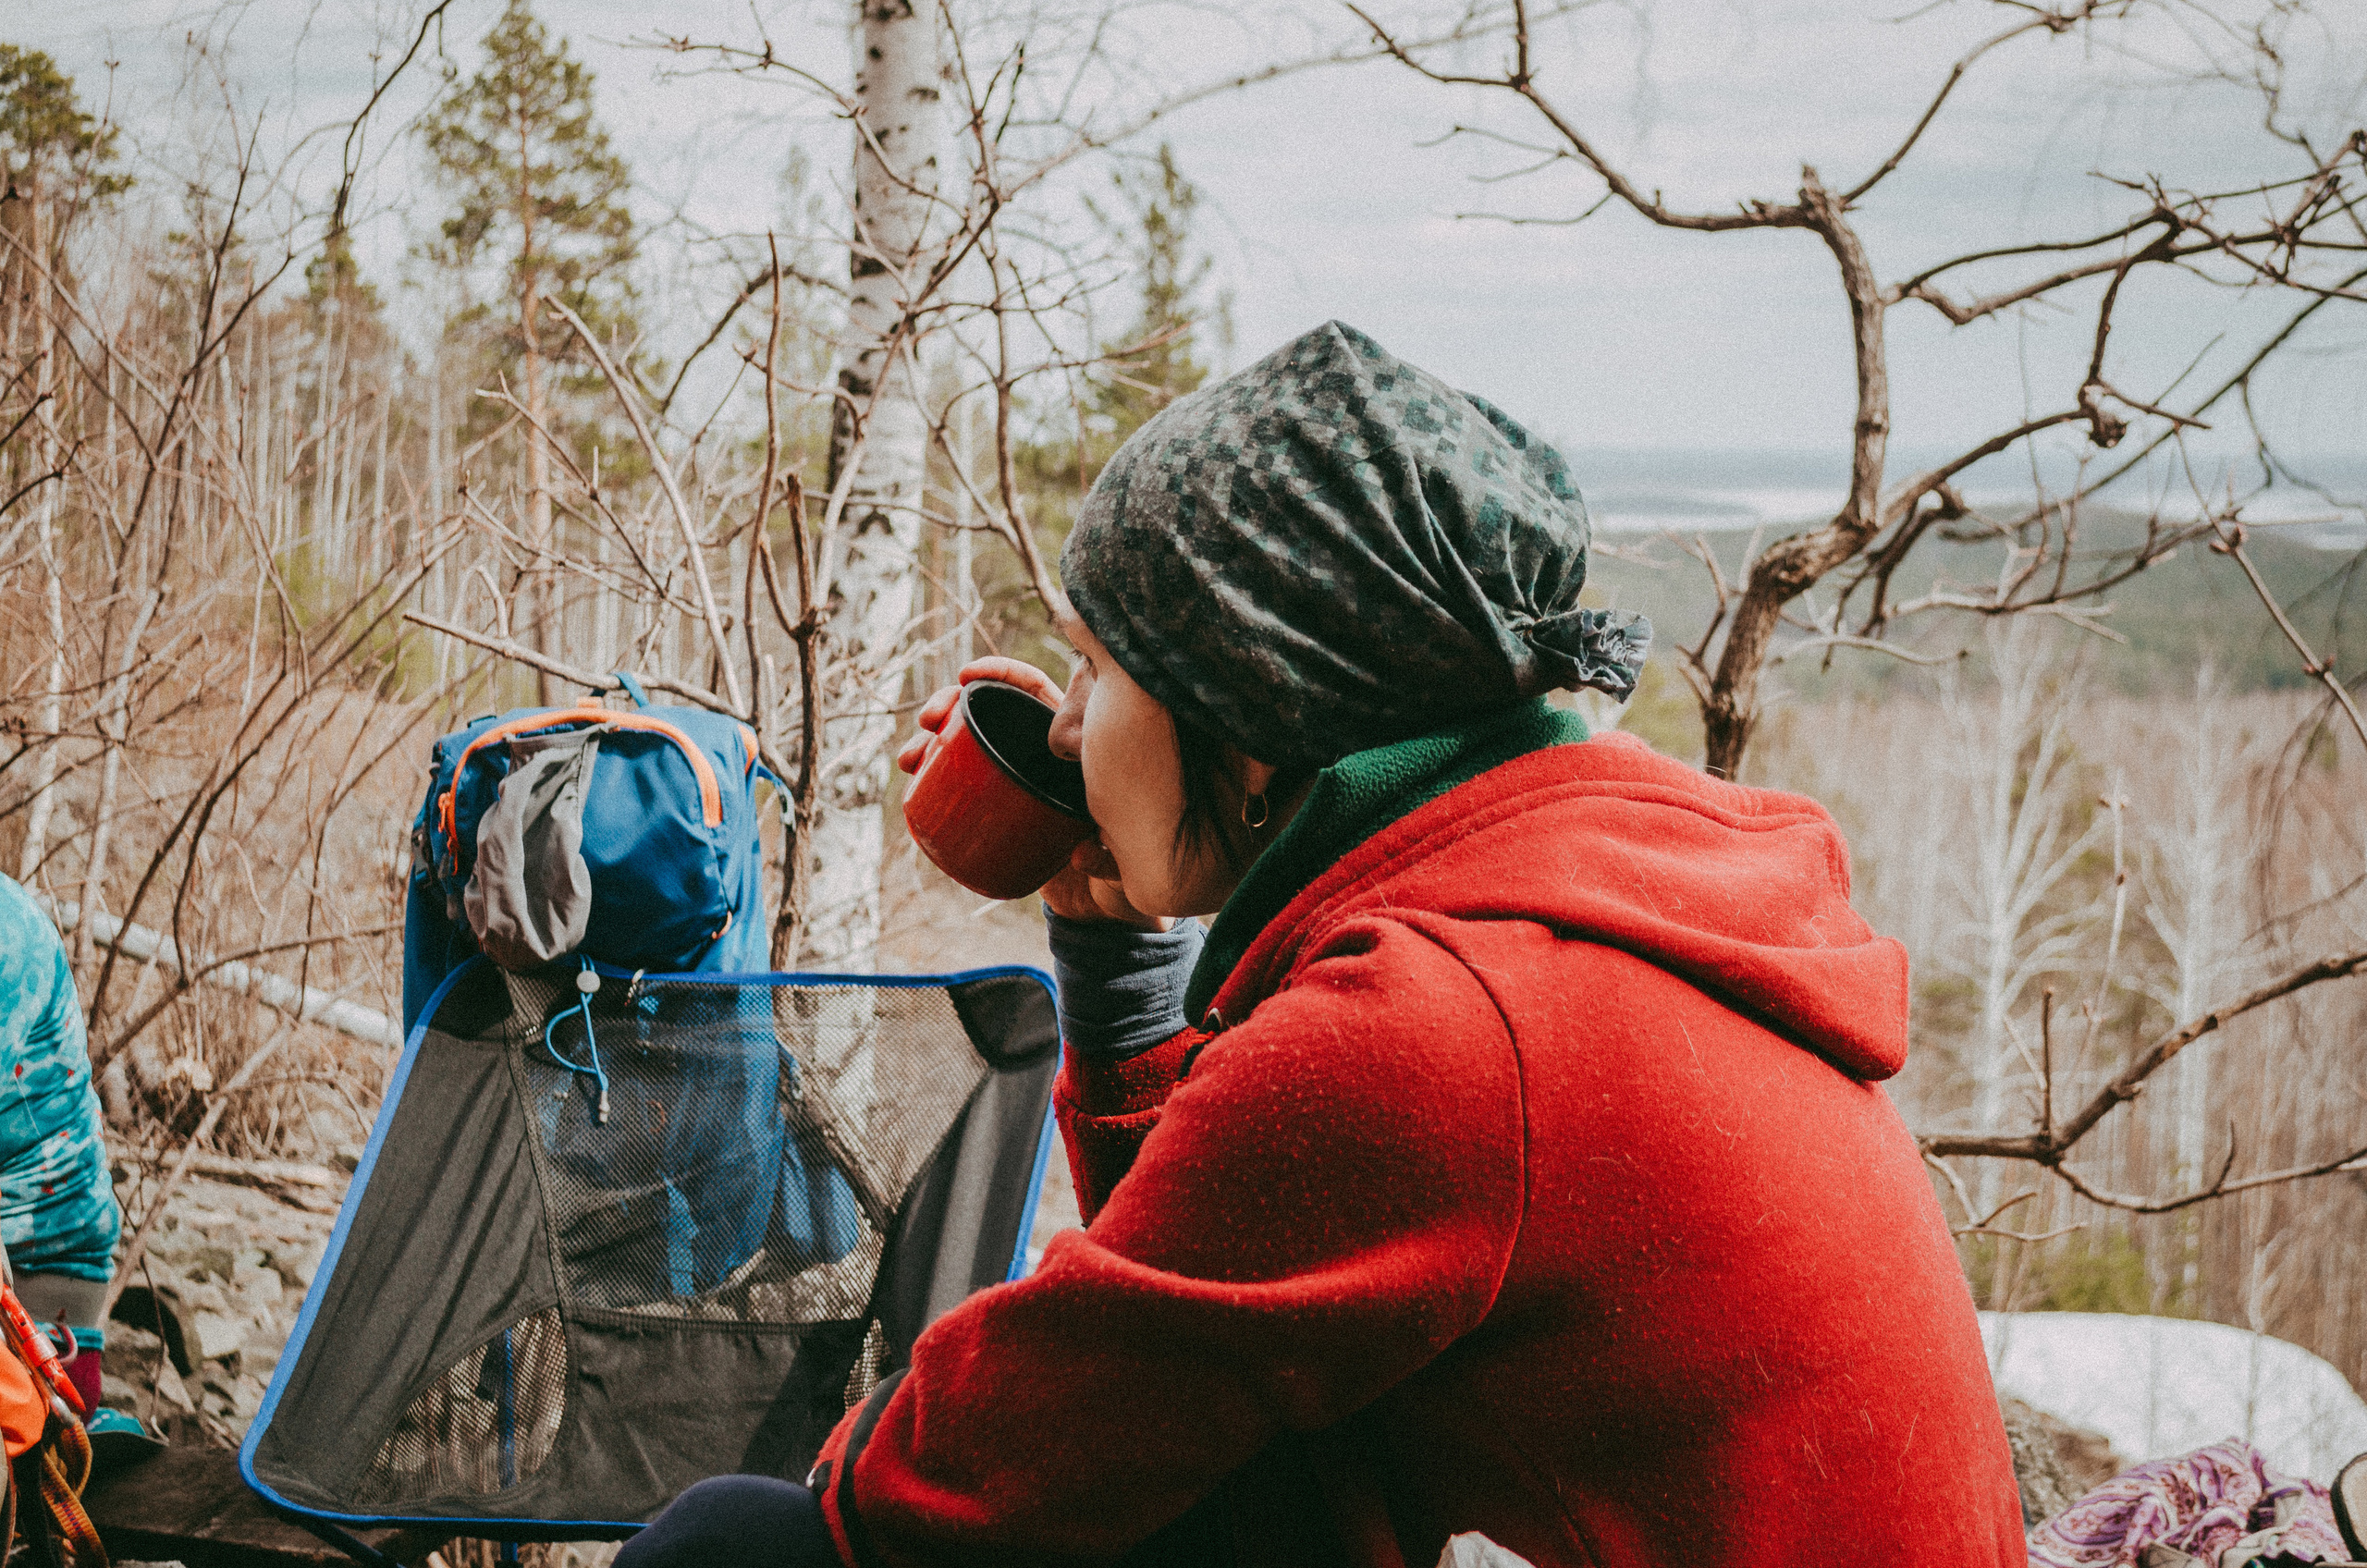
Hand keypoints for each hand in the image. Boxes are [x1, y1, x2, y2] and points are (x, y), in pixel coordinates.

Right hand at [898, 659, 1167, 931]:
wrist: (1104, 902)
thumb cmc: (1126, 865)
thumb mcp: (1127, 855)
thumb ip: (1112, 857)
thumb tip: (1081, 855)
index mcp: (1075, 746)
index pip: (1037, 692)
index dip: (1002, 674)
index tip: (967, 676)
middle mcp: (1041, 756)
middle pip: (990, 712)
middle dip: (951, 705)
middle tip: (928, 720)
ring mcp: (1016, 782)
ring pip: (967, 746)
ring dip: (931, 742)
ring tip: (909, 757)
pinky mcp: (997, 812)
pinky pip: (961, 784)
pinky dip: (933, 776)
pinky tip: (913, 775)